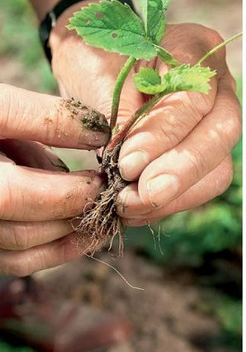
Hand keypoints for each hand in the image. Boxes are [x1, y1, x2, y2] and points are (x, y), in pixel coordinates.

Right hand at [0, 84, 108, 275]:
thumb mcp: (0, 107)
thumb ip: (47, 118)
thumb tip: (102, 134)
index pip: (15, 196)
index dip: (67, 193)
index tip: (104, 179)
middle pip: (24, 231)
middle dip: (75, 214)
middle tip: (111, 197)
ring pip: (22, 252)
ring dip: (71, 237)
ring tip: (106, 216)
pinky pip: (18, 260)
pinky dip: (55, 251)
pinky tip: (86, 235)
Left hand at [51, 8, 240, 226]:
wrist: (99, 62)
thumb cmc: (97, 57)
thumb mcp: (98, 72)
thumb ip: (121, 113)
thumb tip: (136, 166)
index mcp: (193, 48)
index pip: (195, 97)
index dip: (165, 135)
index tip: (129, 164)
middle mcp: (218, 84)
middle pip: (222, 133)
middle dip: (182, 171)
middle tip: (142, 195)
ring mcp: (217, 118)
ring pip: (219, 165)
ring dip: (177, 194)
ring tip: (132, 205)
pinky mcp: (206, 148)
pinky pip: (204, 183)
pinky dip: (173, 201)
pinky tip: (139, 207)